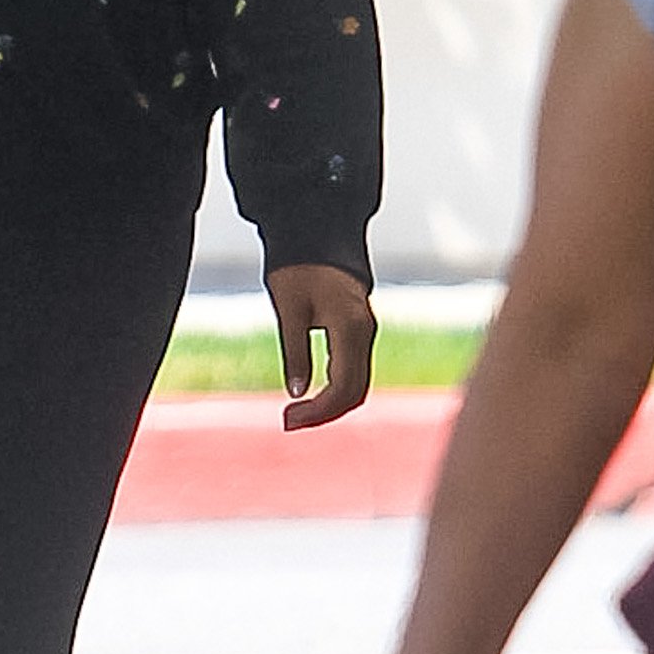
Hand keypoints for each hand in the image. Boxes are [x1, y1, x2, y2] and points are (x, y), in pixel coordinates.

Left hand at [267, 262, 374, 427]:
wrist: (318, 231)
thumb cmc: (298, 266)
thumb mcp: (288, 308)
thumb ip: (295, 351)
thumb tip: (296, 392)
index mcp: (351, 328)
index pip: (343, 387)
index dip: (317, 411)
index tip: (288, 419)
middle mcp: (365, 333)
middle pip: (356, 391)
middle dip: (324, 413)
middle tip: (288, 421)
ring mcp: (365, 331)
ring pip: (357, 382)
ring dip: (330, 403)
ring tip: (297, 413)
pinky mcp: (358, 329)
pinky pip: (354, 369)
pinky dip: (336, 388)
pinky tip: (311, 394)